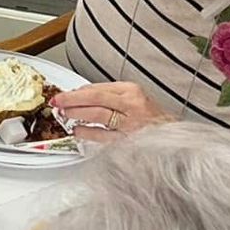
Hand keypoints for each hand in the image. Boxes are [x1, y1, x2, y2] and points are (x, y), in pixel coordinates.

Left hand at [48, 82, 173, 141]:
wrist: (172, 135)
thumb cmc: (152, 118)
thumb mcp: (132, 100)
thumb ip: (109, 97)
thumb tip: (81, 96)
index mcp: (131, 91)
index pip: (98, 89)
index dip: (77, 92)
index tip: (64, 94)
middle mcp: (132, 105)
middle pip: (96, 98)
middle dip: (72, 99)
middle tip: (57, 101)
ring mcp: (131, 123)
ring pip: (98, 114)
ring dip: (77, 114)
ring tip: (64, 114)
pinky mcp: (129, 140)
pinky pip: (104, 135)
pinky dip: (88, 133)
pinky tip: (77, 131)